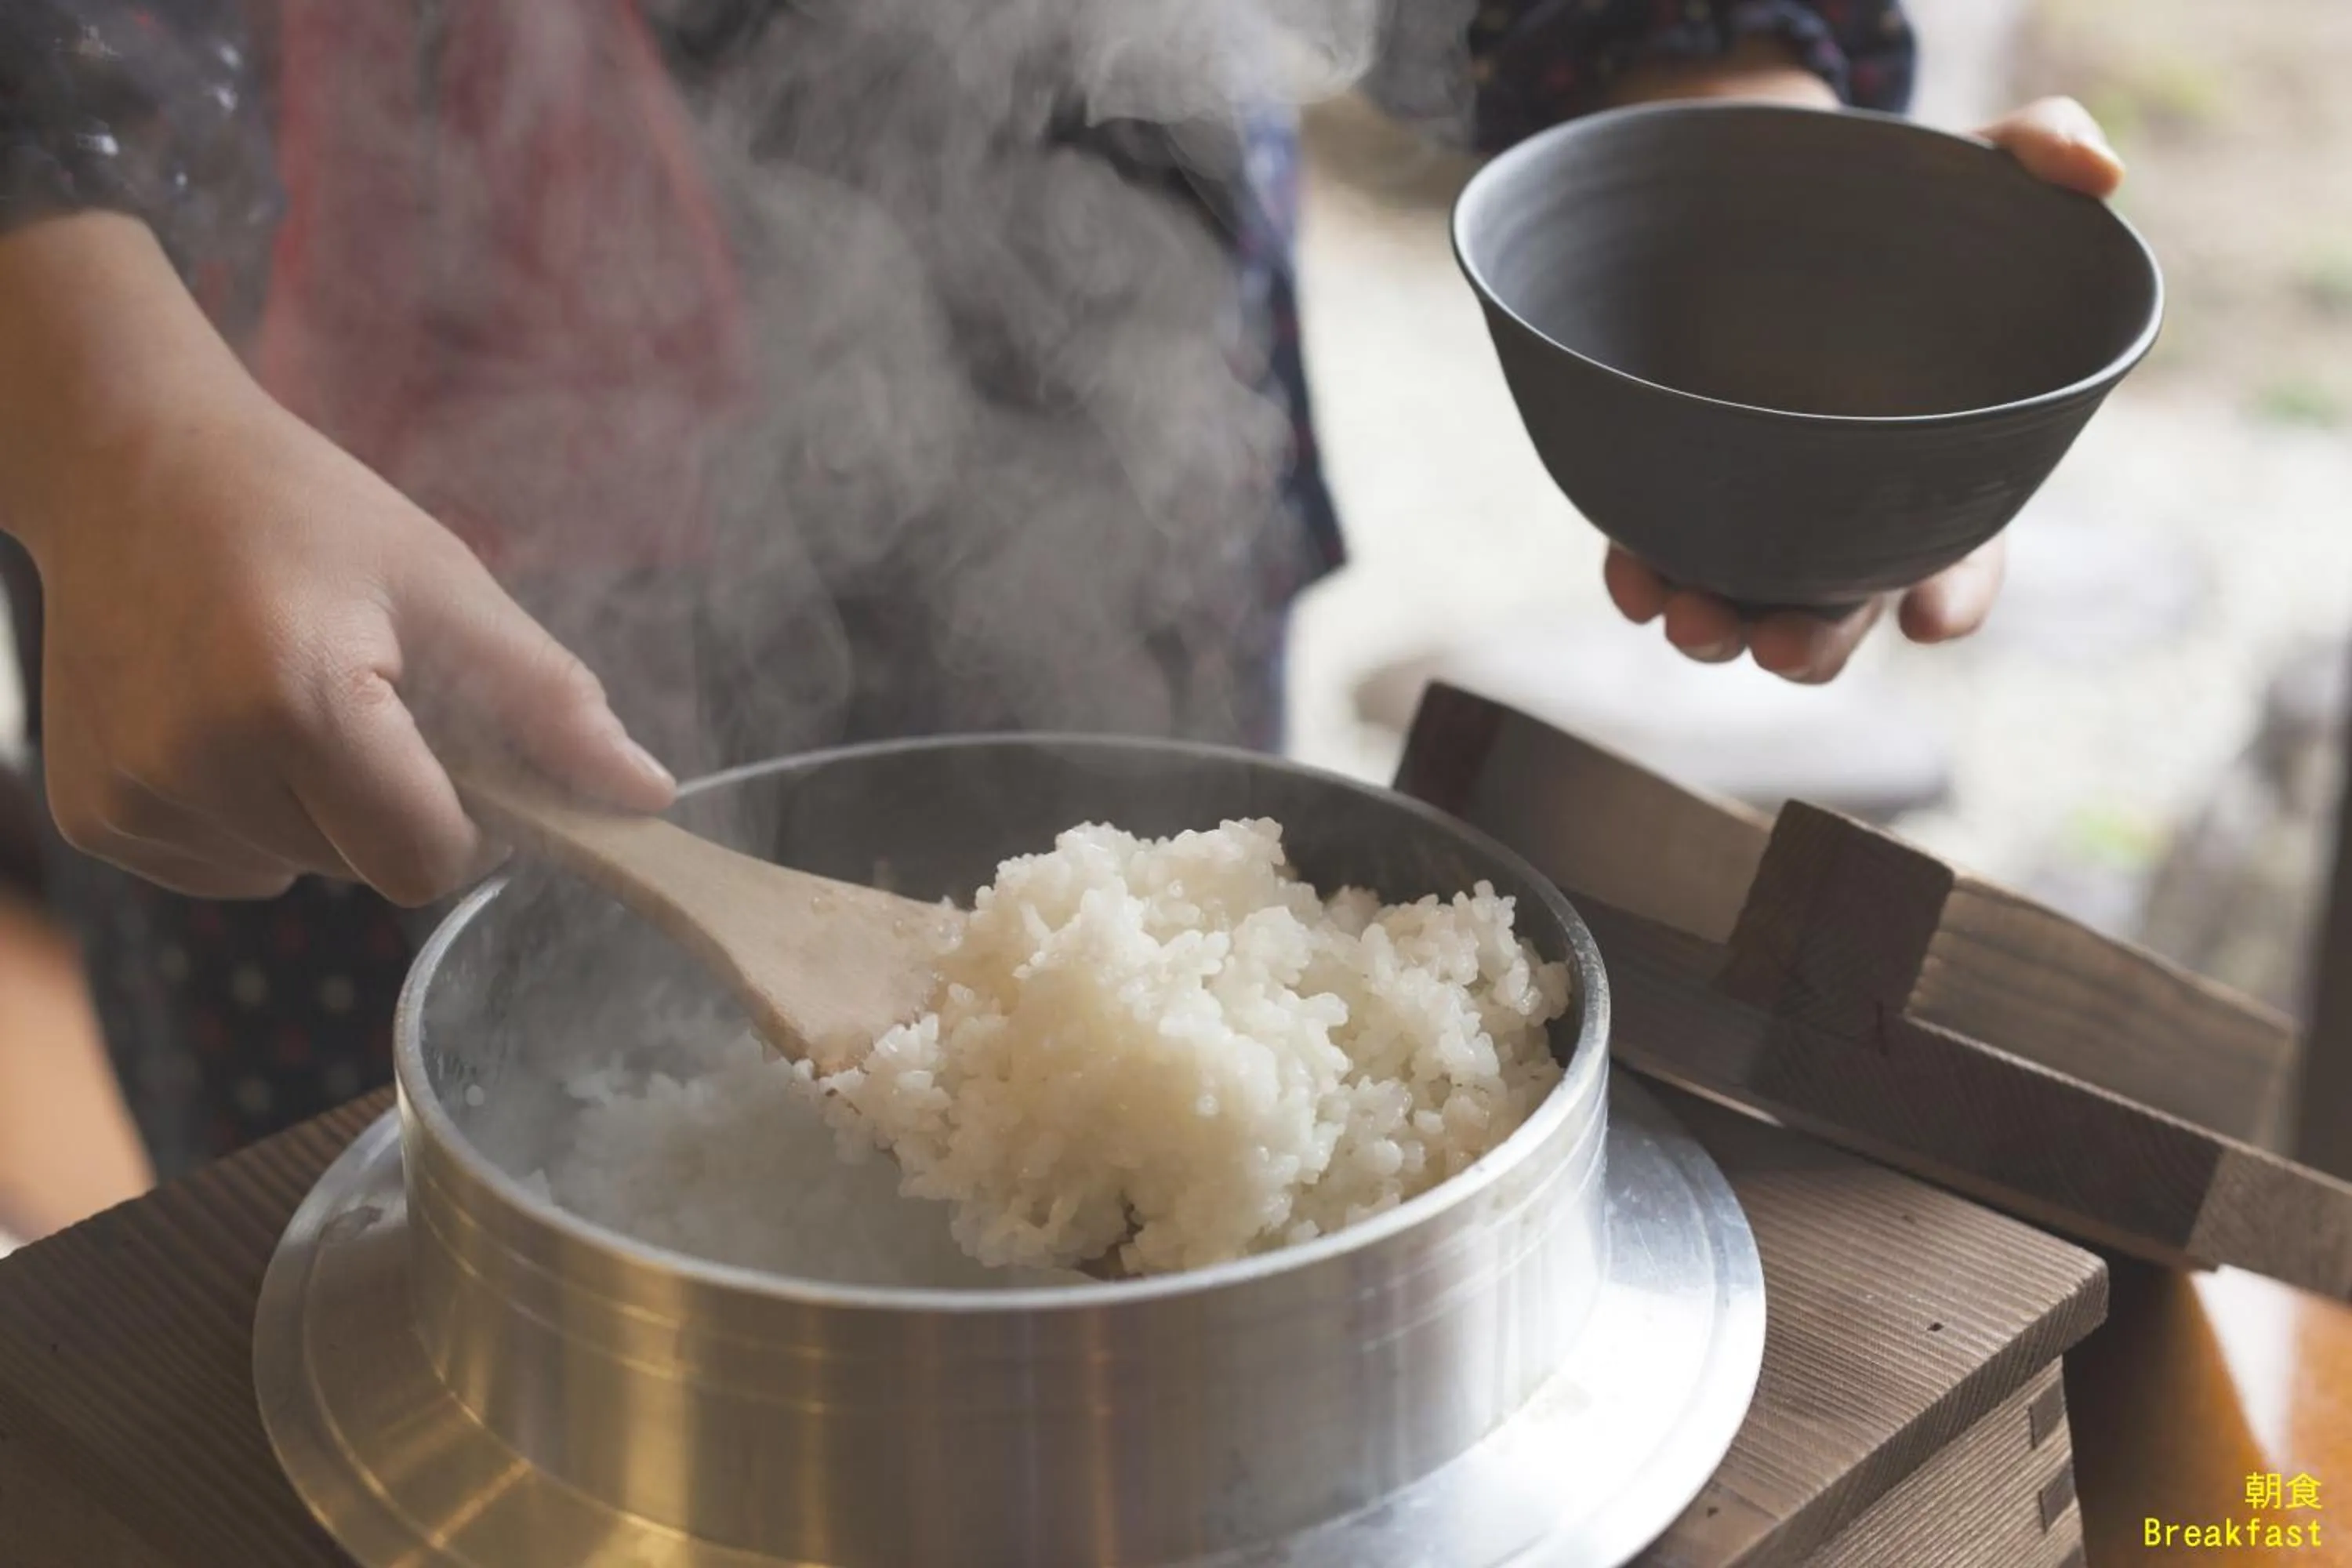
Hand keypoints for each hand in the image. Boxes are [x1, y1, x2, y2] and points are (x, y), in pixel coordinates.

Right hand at [0, 216, 674, 905]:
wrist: (131, 464)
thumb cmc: (304, 515)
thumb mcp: (445, 586)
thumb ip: (549, 704)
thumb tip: (652, 798)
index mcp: (296, 700)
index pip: (426, 861)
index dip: (468, 823)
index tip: (460, 750)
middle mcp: (197, 762)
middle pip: (364, 871)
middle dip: (393, 804)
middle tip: (365, 694)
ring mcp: (132, 797)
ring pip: (298, 871)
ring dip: (321, 810)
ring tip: (283, 692)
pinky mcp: (93, 817)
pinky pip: (229, 865)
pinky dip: (251, 816)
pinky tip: (226, 722)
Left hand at [1598, 93, 2127, 681]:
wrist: (1772, 206)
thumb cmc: (1897, 210)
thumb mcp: (1970, 169)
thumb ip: (2040, 152)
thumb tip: (2099, 171)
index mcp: (1938, 470)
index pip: (1962, 561)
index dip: (1954, 598)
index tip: (1932, 618)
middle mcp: (1848, 516)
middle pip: (1841, 616)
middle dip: (1814, 643)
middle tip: (1783, 646)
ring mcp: (1760, 520)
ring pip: (1742, 611)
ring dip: (1716, 631)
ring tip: (1693, 619)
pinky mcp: (1680, 499)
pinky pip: (1656, 564)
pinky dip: (1641, 583)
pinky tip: (1632, 578)